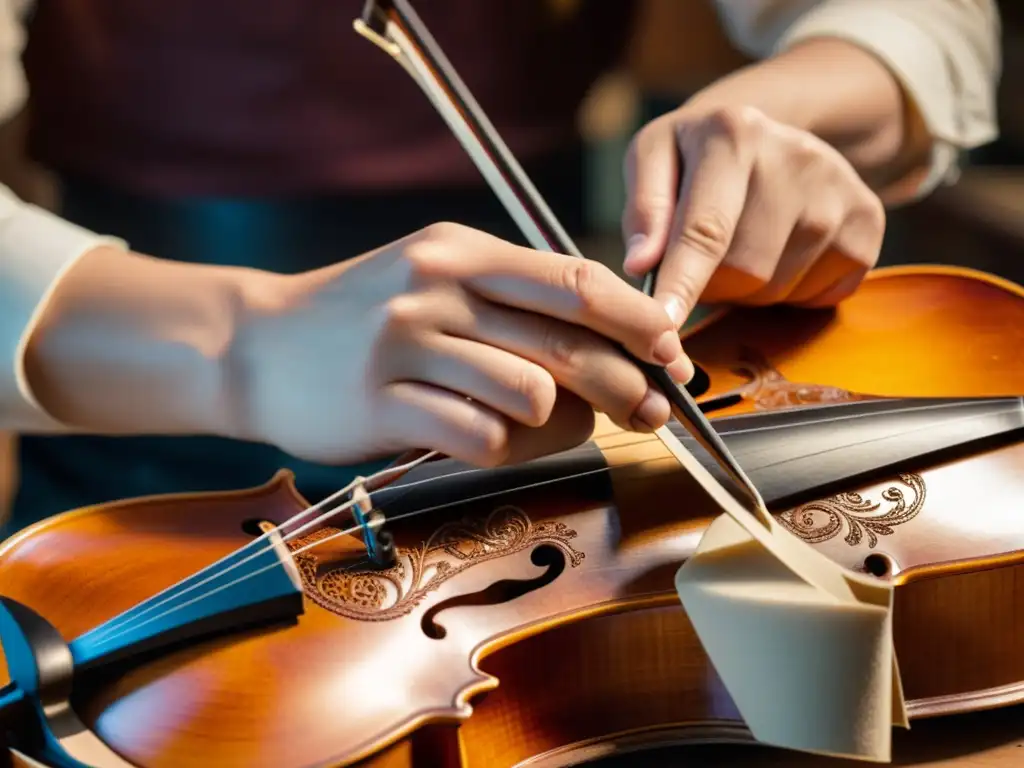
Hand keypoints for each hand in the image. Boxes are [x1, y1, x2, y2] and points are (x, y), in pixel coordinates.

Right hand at [234, 223, 693, 467]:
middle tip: (650, 411)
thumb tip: (610, 342)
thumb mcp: (433, 278)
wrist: (256, 346)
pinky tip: (484, 439)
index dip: (635, 321)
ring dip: (553, 422)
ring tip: (537, 425)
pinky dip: (500, 447)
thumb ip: (512, 301)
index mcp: (460, 250)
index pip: (573, 280)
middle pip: (565, 340)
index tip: (672, 354)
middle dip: (624, 383)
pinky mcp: (381, 402)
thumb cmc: (362, 318)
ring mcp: (405, 344)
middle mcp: (435, 286)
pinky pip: (479, 437)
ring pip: (529, 395)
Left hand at [621, 105, 885, 326]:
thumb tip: (641, 264)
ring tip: (743, 247)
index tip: (664, 326)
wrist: (771, 134)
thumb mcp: (653, 158)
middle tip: (702, 261)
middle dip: (713, 285)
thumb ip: (643, 210)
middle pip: (744, 270)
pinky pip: (818, 294)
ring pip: (778, 288)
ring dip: (748, 290)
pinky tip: (779, 253)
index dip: (682, 285)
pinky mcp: (868, 221)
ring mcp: (840, 188)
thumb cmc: (696, 157)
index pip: (705, 230)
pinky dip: (789, 292)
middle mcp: (796, 155)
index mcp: (733, 134)